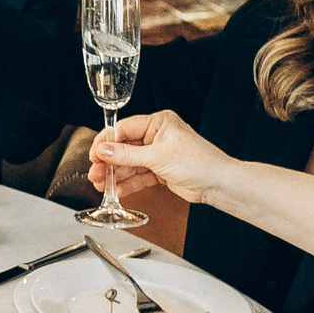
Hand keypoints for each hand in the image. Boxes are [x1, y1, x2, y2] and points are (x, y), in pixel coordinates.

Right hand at [85, 110, 237, 205]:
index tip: (94, 155)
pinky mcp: (160, 170)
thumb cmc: (199, 162)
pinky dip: (127, 183)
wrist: (218, 184)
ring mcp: (158, 154)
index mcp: (158, 123)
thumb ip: (127, 154)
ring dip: (115, 174)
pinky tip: (116, 190)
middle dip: (109, 162)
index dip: (107, 142)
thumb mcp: (158, 157)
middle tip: (95, 173)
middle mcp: (157, 136)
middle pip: (124, 147)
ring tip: (101, 185)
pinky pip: (138, 175)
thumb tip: (103, 150)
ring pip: (129, 163)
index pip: (124, 129)